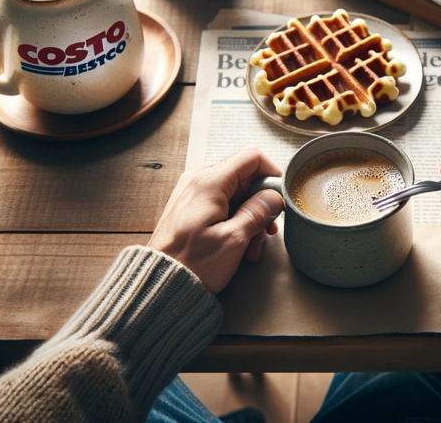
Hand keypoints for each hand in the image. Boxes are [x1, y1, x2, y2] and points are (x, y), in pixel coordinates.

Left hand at [147, 147, 284, 293]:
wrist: (160, 283)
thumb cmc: (192, 263)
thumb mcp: (234, 239)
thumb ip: (258, 212)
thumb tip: (274, 196)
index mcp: (209, 183)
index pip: (252, 157)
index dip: (272, 173)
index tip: (281, 195)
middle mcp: (199, 182)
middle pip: (245, 179)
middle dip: (262, 205)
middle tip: (268, 232)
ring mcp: (194, 195)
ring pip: (236, 196)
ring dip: (251, 219)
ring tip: (252, 248)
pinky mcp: (192, 209)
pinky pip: (223, 207)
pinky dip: (236, 223)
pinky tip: (241, 246)